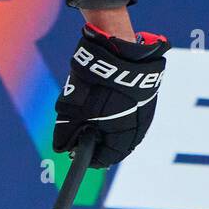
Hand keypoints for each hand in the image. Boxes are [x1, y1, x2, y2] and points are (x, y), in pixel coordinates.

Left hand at [53, 25, 168, 167]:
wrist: (118, 51)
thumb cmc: (95, 85)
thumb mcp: (72, 111)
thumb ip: (65, 133)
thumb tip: (61, 147)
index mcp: (124, 136)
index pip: (107, 158)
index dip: (90, 158)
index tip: (77, 154)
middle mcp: (139, 127)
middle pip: (117, 144)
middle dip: (99, 140)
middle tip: (83, 133)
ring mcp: (146, 110)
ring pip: (125, 127)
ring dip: (108, 125)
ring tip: (91, 113)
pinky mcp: (146, 95)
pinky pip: (131, 112)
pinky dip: (117, 111)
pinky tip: (105, 100)